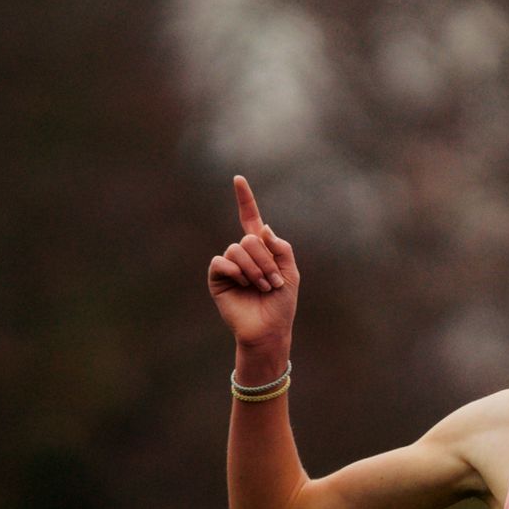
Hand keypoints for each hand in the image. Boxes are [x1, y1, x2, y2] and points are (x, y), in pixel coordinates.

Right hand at [208, 175, 299, 349]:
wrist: (269, 329)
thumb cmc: (281, 304)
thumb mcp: (291, 273)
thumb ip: (281, 248)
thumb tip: (263, 229)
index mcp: (261, 250)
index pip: (250, 219)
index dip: (245, 200)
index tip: (238, 179)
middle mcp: (243, 254)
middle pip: (250, 238)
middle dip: (266, 259)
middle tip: (272, 282)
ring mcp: (230, 265)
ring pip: (237, 249)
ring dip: (255, 269)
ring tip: (262, 287)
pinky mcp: (218, 278)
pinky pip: (221, 262)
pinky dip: (236, 271)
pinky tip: (243, 284)